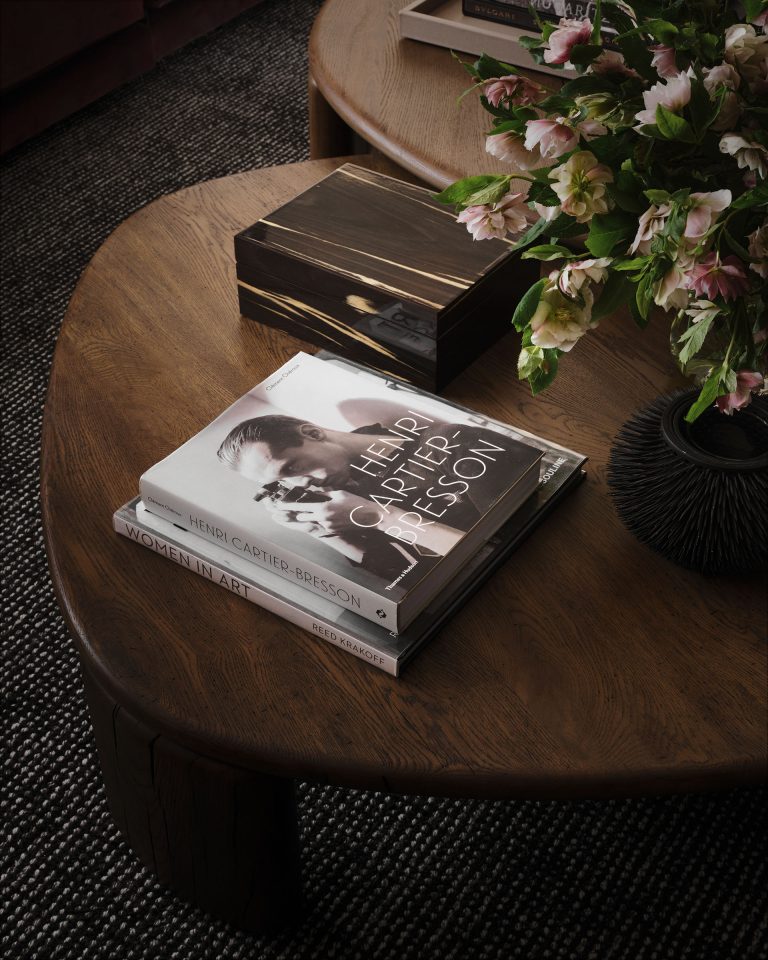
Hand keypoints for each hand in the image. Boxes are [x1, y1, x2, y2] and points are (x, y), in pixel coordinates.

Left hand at [264, 490, 378, 538]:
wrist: (369, 517)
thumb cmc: (355, 502)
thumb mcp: (339, 493)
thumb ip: (324, 492)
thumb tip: (312, 489)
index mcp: (323, 508)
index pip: (300, 506)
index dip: (287, 506)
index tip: (277, 505)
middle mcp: (323, 519)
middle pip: (300, 518)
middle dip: (290, 514)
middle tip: (277, 512)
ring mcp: (327, 527)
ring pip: (308, 524)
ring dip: (299, 520)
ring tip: (287, 518)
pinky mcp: (332, 531)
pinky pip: (318, 528)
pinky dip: (312, 524)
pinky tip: (307, 522)